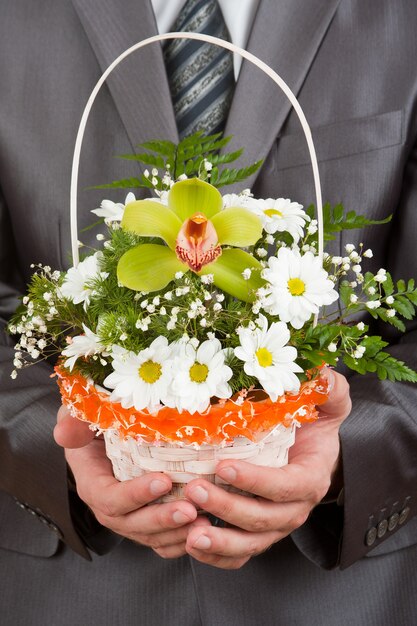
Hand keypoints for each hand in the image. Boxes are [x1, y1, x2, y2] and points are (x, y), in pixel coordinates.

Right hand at [54, 406, 205, 557]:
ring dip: (177, 533)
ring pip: (150, 536)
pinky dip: (181, 541)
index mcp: (92, 484)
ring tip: (205, 522)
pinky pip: (162, 540)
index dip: (135, 494)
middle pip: (131, 524)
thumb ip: (73, 421)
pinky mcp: (148, 519)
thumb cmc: (96, 420)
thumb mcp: (80, 414)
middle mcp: (110, 506)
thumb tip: (65, 433)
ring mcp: (130, 516)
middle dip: (161, 519)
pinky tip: (204, 531)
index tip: (163, 480)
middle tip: (190, 509)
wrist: (109, 431)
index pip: (110, 498)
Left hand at [184, 369, 350, 568]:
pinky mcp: (258, 535)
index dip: (256, 481)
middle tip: (195, 490)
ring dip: (219, 541)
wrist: (311, 454)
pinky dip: (217, 556)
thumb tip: (325, 375)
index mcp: (310, 479)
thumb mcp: (327, 404)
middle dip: (227, 508)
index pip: (285, 486)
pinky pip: (240, 556)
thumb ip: (329, 391)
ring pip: (250, 544)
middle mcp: (294, 509)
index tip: (223, 466)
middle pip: (263, 519)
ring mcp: (275, 526)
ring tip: (189, 532)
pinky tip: (191, 545)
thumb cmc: (314, 426)